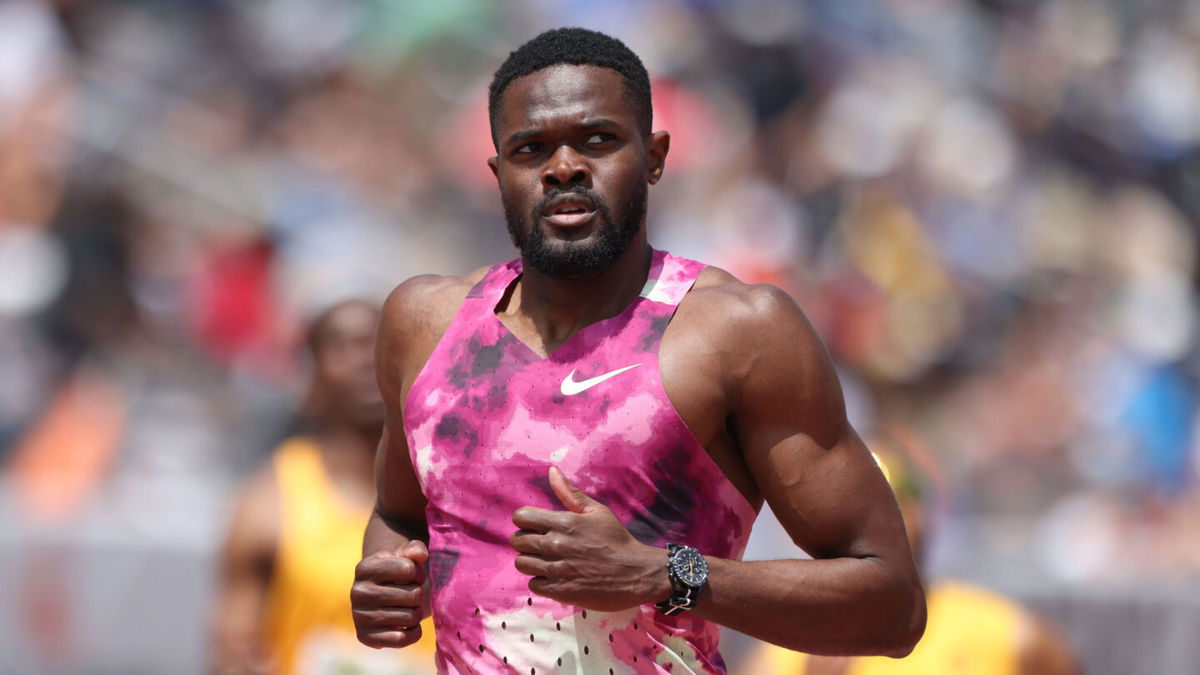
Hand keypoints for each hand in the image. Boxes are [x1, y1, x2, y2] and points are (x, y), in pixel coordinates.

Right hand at [351, 539, 429, 647]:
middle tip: (412, 594)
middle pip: (413, 595)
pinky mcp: (365, 637)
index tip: (414, 576)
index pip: (409, 568)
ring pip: (410, 617)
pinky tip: (409, 626)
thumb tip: (421, 555)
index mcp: (365, 567)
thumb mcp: (404, 556)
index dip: (419, 573)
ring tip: (409, 607)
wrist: (379, 595)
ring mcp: (359, 616)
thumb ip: (415, 549)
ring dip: (417, 613)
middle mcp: (358, 591)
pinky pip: (401, 639)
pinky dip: (413, 633)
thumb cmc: (396, 573)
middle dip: (419, 595)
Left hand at [510, 466, 669, 610]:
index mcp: (563, 522)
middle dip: (526, 542)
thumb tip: (551, 471)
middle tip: (542, 545)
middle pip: (518, 541)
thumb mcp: (597, 511)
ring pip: (522, 564)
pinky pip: (533, 585)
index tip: (535, 526)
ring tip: (548, 562)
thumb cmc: (617, 540)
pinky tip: (555, 578)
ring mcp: (556, 569)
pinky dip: (541, 582)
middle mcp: (555, 545)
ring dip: (532, 562)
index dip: (525, 521)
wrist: (635, 573)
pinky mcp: (559, 591)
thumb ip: (570, 493)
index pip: (522, 517)